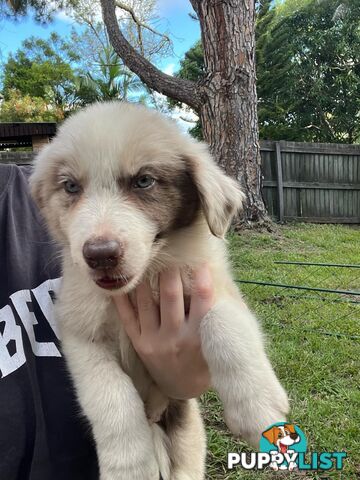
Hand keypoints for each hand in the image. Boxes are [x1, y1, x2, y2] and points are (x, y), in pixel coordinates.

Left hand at [113, 265, 213, 398]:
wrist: (182, 387)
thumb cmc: (203, 357)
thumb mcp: (214, 339)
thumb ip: (215, 313)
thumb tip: (214, 276)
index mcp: (199, 337)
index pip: (203, 301)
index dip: (202, 278)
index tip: (201, 261)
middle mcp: (176, 339)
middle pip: (171, 296)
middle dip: (171, 271)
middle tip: (171, 253)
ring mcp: (154, 342)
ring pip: (146, 302)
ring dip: (147, 278)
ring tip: (149, 259)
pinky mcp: (138, 344)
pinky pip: (127, 316)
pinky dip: (123, 297)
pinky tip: (125, 280)